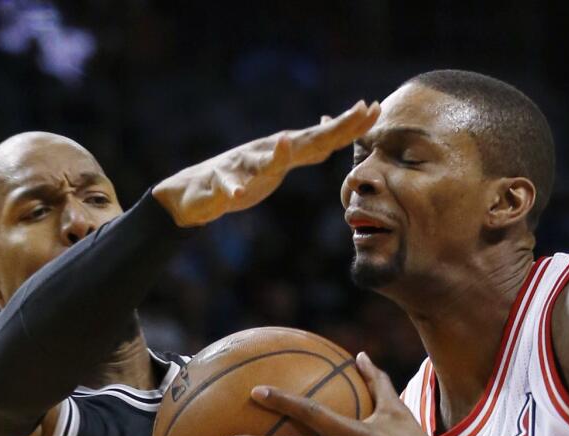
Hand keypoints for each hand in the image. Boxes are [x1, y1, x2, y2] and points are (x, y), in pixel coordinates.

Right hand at [151, 100, 379, 226]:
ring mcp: (242, 167)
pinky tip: (238, 194)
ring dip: (275, 155)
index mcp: (282, 151)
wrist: (193, 193)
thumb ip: (304, 150)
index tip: (374, 108)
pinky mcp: (220, 184)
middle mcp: (265, 152)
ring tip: (287, 145)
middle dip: (331, 129)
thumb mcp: (279, 162)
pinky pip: (227, 188)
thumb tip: (330, 133)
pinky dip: (232, 189)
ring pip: (262, 161)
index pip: (322, 137)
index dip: (348, 125)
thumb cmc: (240, 179)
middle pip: (304, 141)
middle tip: (358, 112)